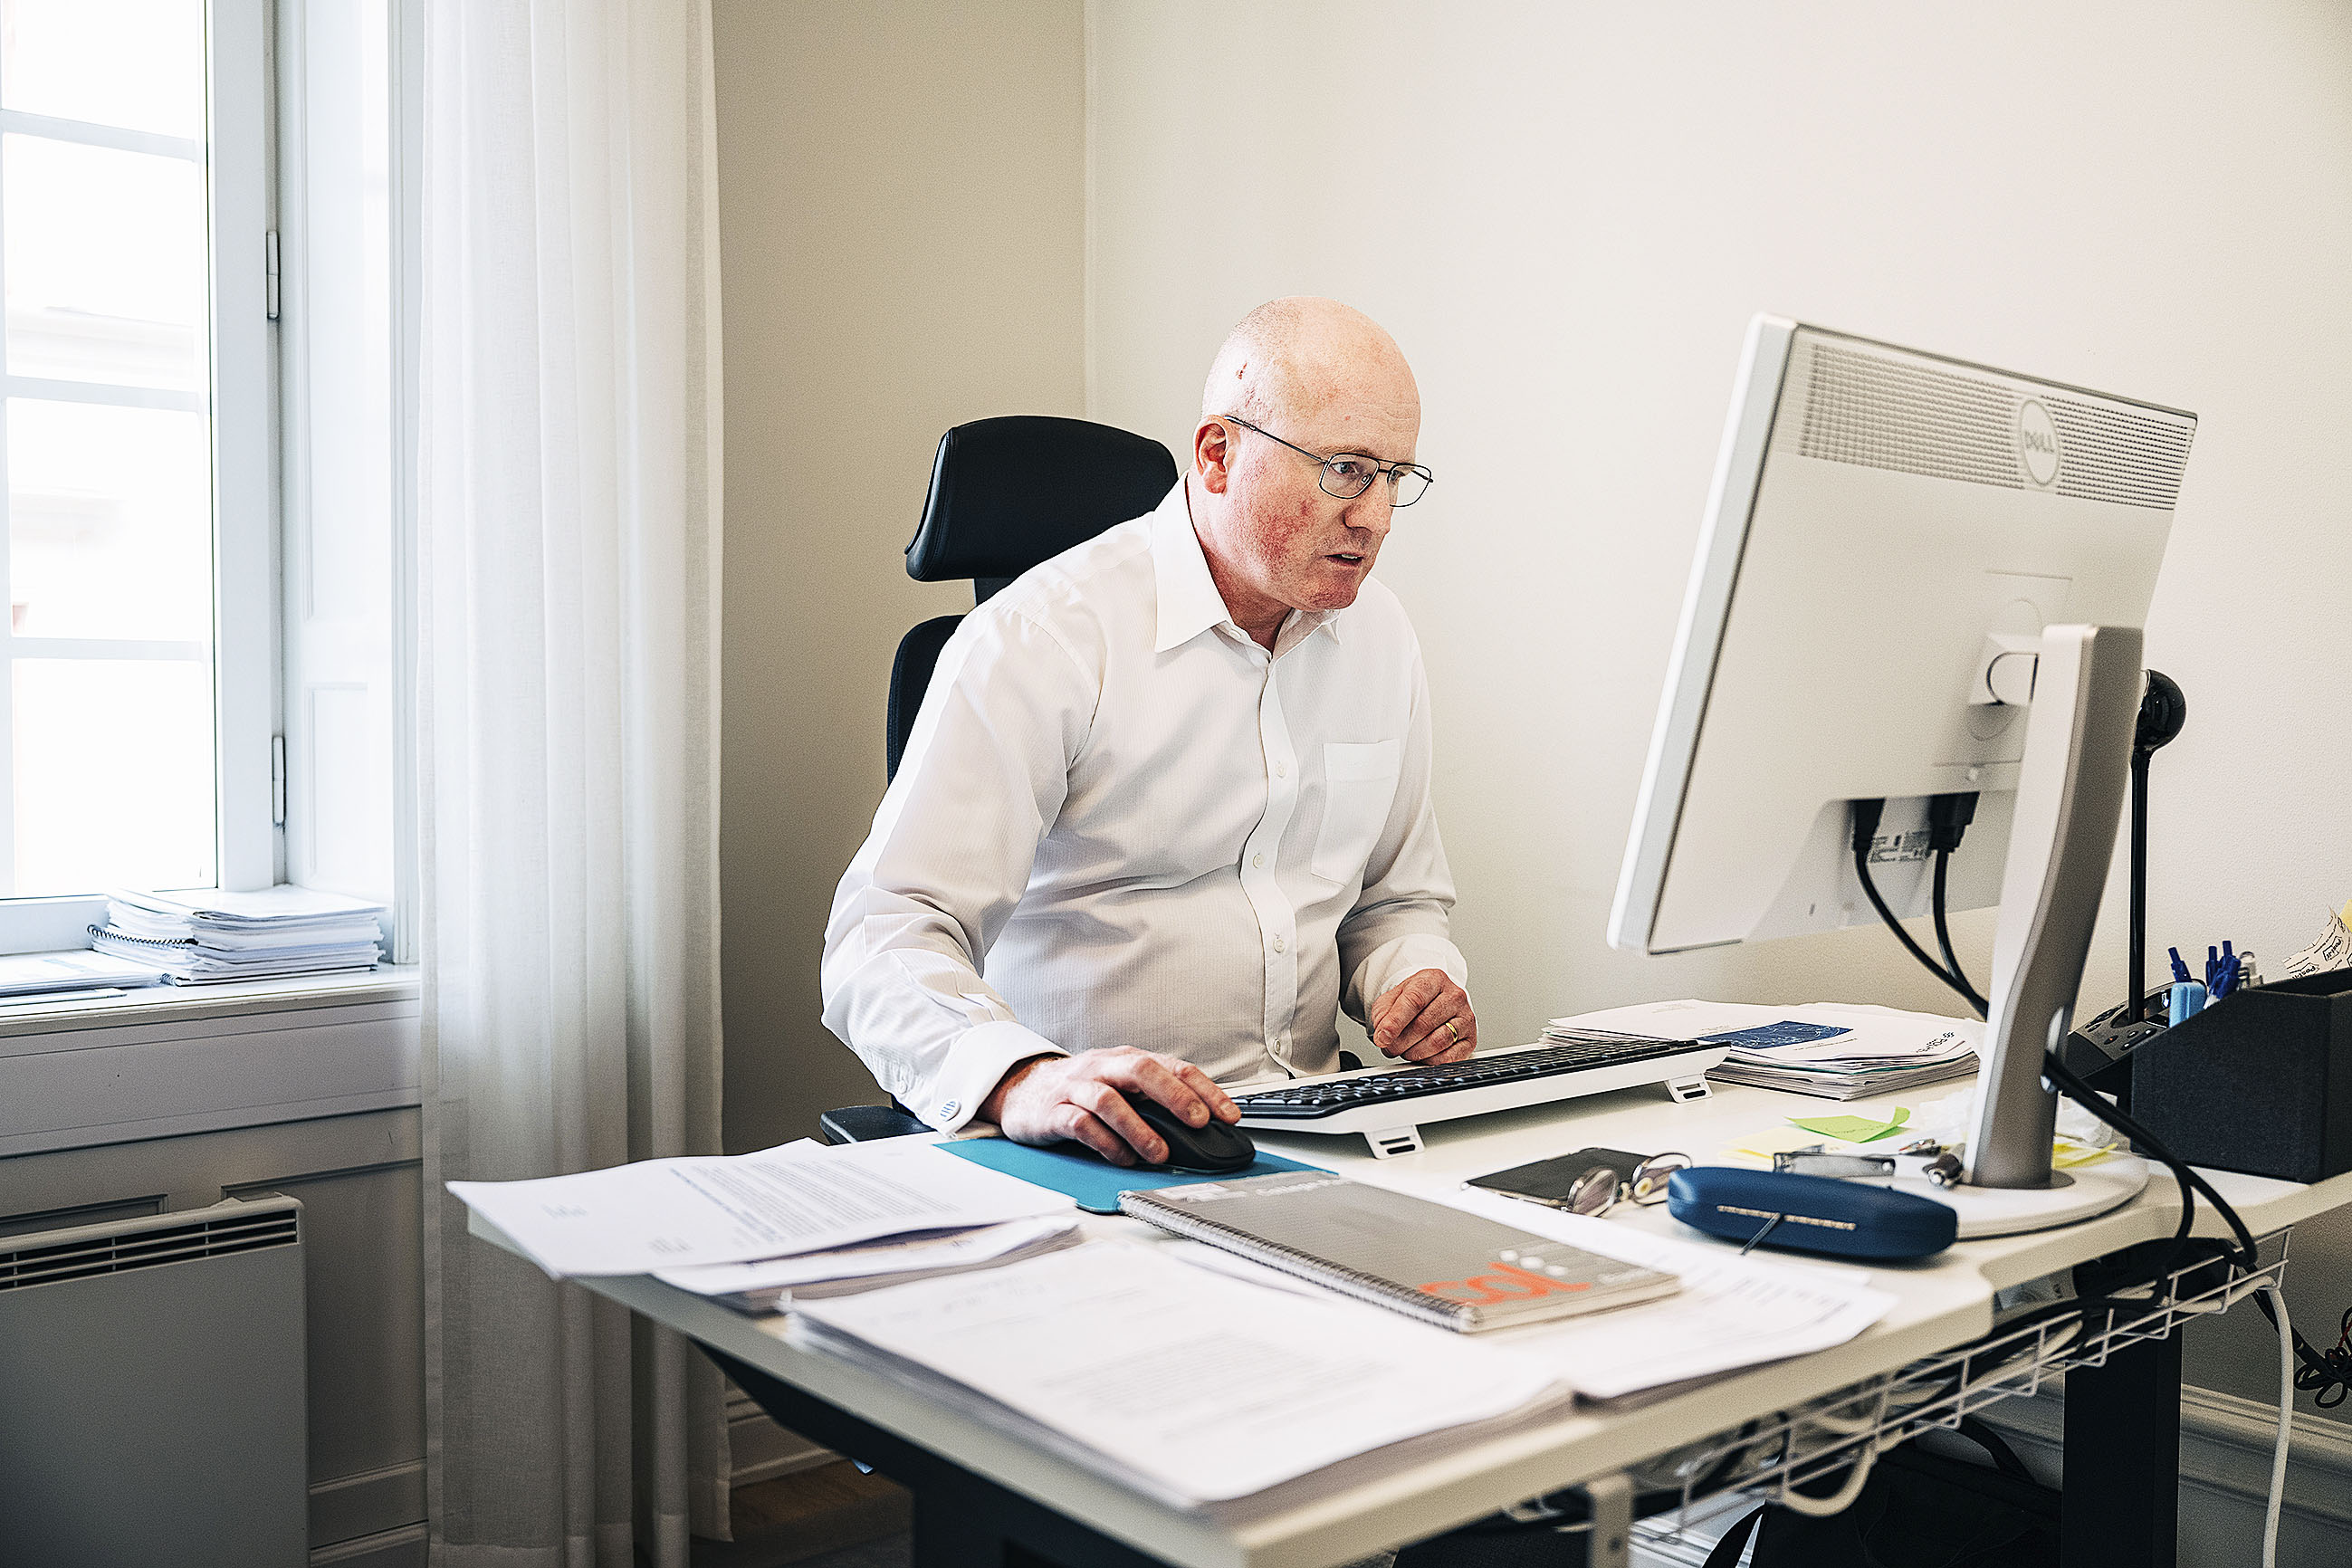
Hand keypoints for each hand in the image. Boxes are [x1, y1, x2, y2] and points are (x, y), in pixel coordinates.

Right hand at [979, 1048, 1240, 1166]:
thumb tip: (1202, 1125)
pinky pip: (1081, 1125)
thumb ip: (1154, 1099)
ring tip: (1160, 1153)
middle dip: (1174, 1097)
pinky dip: (1106, 1143)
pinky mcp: (1054, 1112)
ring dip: (1139, 1128)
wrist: (1021, 1090)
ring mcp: (1076, 1088)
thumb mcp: (1120, 1085)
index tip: (1228, 1115)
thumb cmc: (1080, 1089)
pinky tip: (1122, 1158)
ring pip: (1110, 1100)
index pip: (1173, 1066)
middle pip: (1141, 1071)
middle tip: (1198, 1122)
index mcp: (1126, 1060)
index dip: (1204, 1089)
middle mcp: (1103, 1068)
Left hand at [1370, 969, 1475, 1062]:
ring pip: (1438, 1041)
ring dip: (1415, 1052)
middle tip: (1389, 1047)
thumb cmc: (1414, 1001)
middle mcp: (1454, 996)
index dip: (1395, 1022)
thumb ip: (1384, 1014)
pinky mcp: (1471, 1038)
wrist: (1436, 1001)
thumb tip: (1383, 1036)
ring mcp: (1466, 1017)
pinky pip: (1450, 1057)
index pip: (1414, 1000)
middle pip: (1424, 1024)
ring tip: (1405, 1050)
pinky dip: (1431, 1061)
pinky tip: (1422, 1056)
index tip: (1382, 1037)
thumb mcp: (1393, 998)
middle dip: (1401, 1042)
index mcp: (1433, 979)